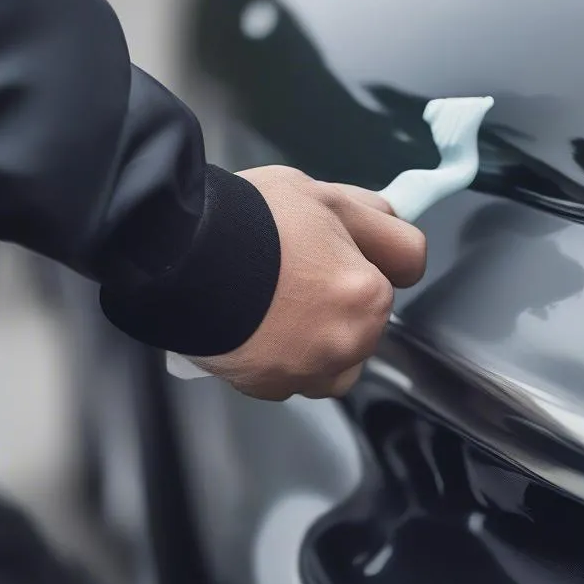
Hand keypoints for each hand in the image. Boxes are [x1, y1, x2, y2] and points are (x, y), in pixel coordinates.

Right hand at [190, 167, 425, 400]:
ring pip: (338, 353)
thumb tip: (397, 229)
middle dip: (346, 292)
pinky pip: (296, 374)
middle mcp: (349, 343)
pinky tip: (259, 326)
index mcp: (370, 295)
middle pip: (369, 312)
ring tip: (278, 302)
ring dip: (323, 335)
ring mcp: (309, 372)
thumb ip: (374, 215)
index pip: (406, 266)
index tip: (343, 239)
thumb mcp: (324, 195)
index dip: (374, 243)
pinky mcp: (270, 389)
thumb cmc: (253, 220)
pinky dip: (286, 356)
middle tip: (298, 265)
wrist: (176, 257)